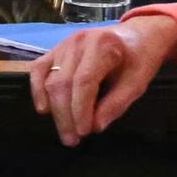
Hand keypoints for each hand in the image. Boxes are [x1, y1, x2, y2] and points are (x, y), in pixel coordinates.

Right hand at [30, 7, 176, 143]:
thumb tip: (94, 127)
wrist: (136, 36)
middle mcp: (78, 42)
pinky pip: (38, 70)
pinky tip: (44, 109)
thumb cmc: (139, 59)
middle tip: (72, 140)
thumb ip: (116, 104)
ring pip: (48, 80)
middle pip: (62, 83)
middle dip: (65, 115)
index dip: (80, 109)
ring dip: (54, 110)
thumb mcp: (137, 83)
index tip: (84, 132)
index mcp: (102, 45)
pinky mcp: (54, 50)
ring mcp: (63, 44)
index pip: (84, 82)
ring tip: (64, 132)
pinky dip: (37, 91)